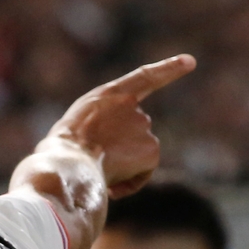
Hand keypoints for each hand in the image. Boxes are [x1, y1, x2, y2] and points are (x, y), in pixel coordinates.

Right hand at [47, 54, 195, 198]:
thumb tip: (111, 157)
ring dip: (122, 166)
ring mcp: (143, 127)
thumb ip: (98, 131)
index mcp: (108, 95)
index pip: (144, 78)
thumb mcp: (74, 130)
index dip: (168, 69)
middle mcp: (131, 107)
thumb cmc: (59, 154)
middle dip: (120, 149)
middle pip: (134, 132)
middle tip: (94, 162)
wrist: (68, 164)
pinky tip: (111, 186)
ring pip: (138, 154)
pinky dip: (129, 183)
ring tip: (97, 172)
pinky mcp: (152, 149)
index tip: (190, 61)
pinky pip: (143, 172)